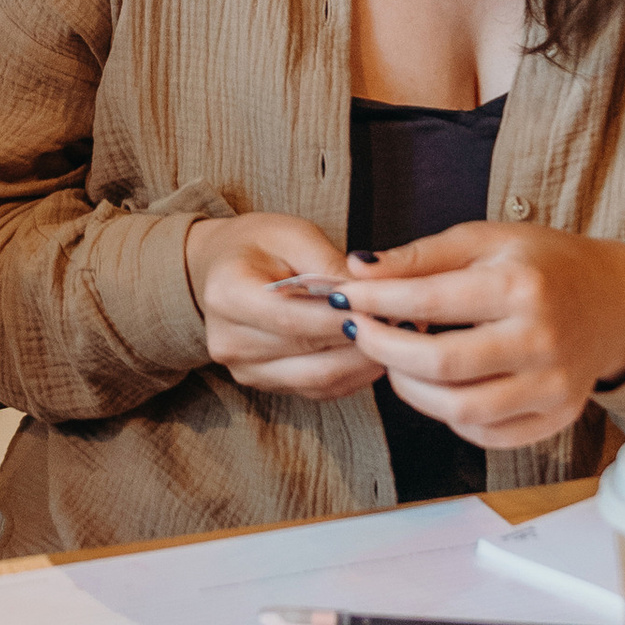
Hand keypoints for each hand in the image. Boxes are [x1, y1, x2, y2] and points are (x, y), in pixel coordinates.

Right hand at [185, 213, 378, 403]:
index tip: (386, 308)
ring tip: (396, 336)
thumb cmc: (259, 245)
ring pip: (319, 377)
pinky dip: (353, 374)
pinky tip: (375, 352)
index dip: (341, 318)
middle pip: (308, 350)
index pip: (292, 318)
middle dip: (362, 337)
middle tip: (405, 321)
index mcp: (226, 294)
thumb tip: (373, 294)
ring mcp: (244, 369)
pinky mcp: (264, 384)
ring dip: (363, 361)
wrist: (220, 269)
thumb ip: (330, 265)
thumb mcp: (294, 235)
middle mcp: (228, 340)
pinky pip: (319, 388)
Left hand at [329, 223, 624, 455]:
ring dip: (410, 388)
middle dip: (383, 349)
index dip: (376, 302)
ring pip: (459, 409)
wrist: (611, 301)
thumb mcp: (484, 241)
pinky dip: (450, 414)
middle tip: (359, 331)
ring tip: (396, 361)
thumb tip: (359, 271)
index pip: (429, 302)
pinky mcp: (556, 417)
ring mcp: (553, 387)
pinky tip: (440, 386)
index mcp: (522, 287)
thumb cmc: (542, 265)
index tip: (346, 299)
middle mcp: (542, 340)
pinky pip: (486, 433)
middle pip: (440, 365)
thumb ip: (420, 256)